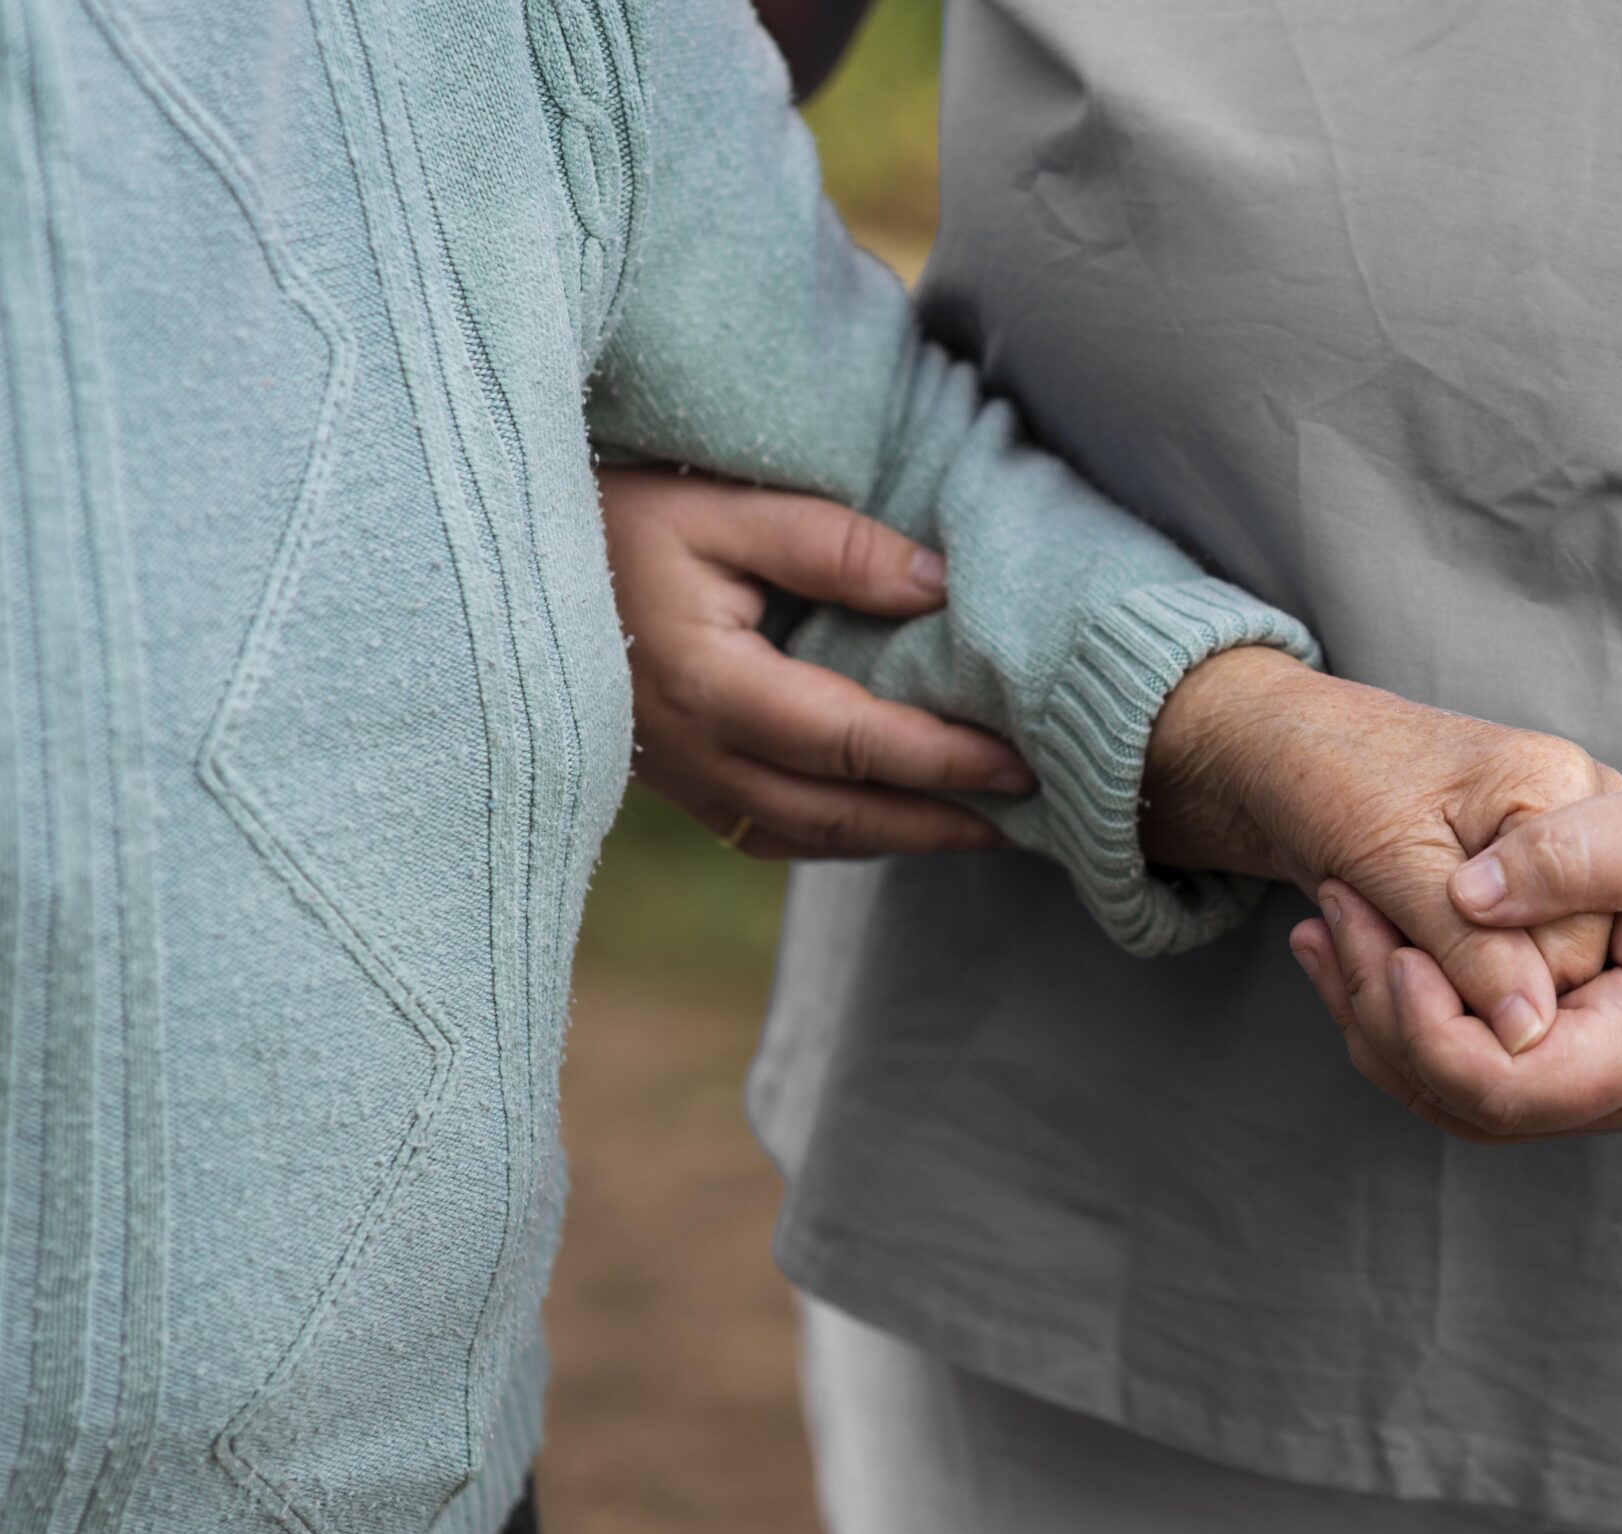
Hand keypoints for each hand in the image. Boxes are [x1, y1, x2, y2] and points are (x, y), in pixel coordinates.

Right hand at [602, 467, 1035, 857]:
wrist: (492, 558)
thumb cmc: (611, 512)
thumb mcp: (721, 505)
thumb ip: (831, 545)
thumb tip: (937, 588)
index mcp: (707, 685)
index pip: (853, 742)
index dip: (942, 760)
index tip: (1018, 760)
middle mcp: (693, 754)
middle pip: (841, 814)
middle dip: (940, 820)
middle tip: (1027, 811)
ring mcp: (677, 781)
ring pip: (807, 837)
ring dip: (898, 839)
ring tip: (981, 825)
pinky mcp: (670, 784)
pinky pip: (769, 835)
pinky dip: (841, 835)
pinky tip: (892, 817)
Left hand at [1141, 649, 1621, 1055]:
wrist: (1282, 752)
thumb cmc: (1328, 775)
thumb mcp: (1394, 860)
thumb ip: (1470, 945)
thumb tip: (1528, 1032)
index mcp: (1568, 793)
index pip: (1576, 947)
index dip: (1493, 990)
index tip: (1403, 967)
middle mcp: (1575, 832)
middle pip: (1555, 974)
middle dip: (1456, 993)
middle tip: (1364, 952)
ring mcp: (1548, 871)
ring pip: (1517, 988)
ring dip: (1428, 994)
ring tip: (1353, 938)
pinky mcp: (1510, 903)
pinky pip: (1488, 981)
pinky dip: (1421, 987)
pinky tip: (1365, 954)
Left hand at [1294, 764, 1621, 1140]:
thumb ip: (1575, 857)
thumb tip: (1465, 891)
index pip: (1506, 1087)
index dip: (1428, 1028)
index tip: (1389, 939)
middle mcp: (1614, 1092)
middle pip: (1461, 1099)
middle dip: (1379, 1012)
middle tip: (1331, 910)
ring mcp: (1593, 1083)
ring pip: (1452, 1091)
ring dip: (1377, 1015)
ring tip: (1325, 925)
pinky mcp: (1573, 1053)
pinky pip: (1469, 1064)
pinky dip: (1409, 1011)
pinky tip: (1369, 942)